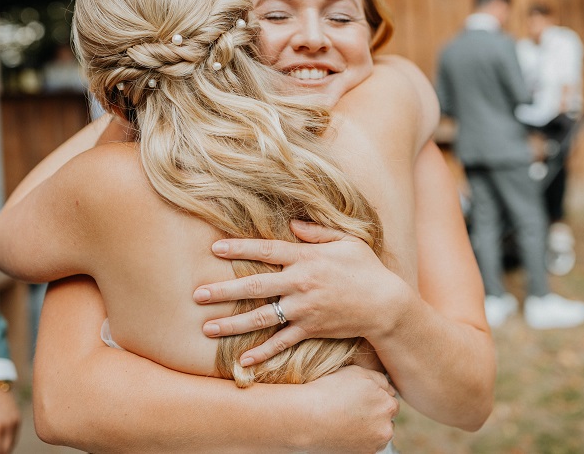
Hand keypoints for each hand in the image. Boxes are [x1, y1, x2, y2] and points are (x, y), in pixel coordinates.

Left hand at [193, 220, 407, 366]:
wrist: (387, 305)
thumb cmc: (367, 269)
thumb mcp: (346, 241)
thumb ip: (317, 232)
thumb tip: (292, 224)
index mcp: (306, 257)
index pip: (266, 250)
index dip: (239, 248)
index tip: (215, 248)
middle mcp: (301, 282)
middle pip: (255, 285)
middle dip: (223, 290)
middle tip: (197, 295)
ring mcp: (304, 308)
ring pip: (262, 317)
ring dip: (233, 323)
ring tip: (207, 328)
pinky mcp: (311, 329)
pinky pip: (282, 342)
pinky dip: (262, 352)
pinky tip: (242, 360)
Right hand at [301, 366, 398, 452]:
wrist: (306, 418)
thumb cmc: (330, 391)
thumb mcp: (358, 372)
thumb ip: (379, 379)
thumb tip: (388, 387)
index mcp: (388, 406)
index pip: (390, 399)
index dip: (375, 395)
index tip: (359, 395)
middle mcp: (386, 428)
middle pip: (386, 418)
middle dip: (375, 413)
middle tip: (352, 407)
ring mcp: (374, 444)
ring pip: (377, 433)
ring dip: (368, 427)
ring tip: (346, 418)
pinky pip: (365, 444)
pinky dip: (358, 439)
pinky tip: (343, 429)